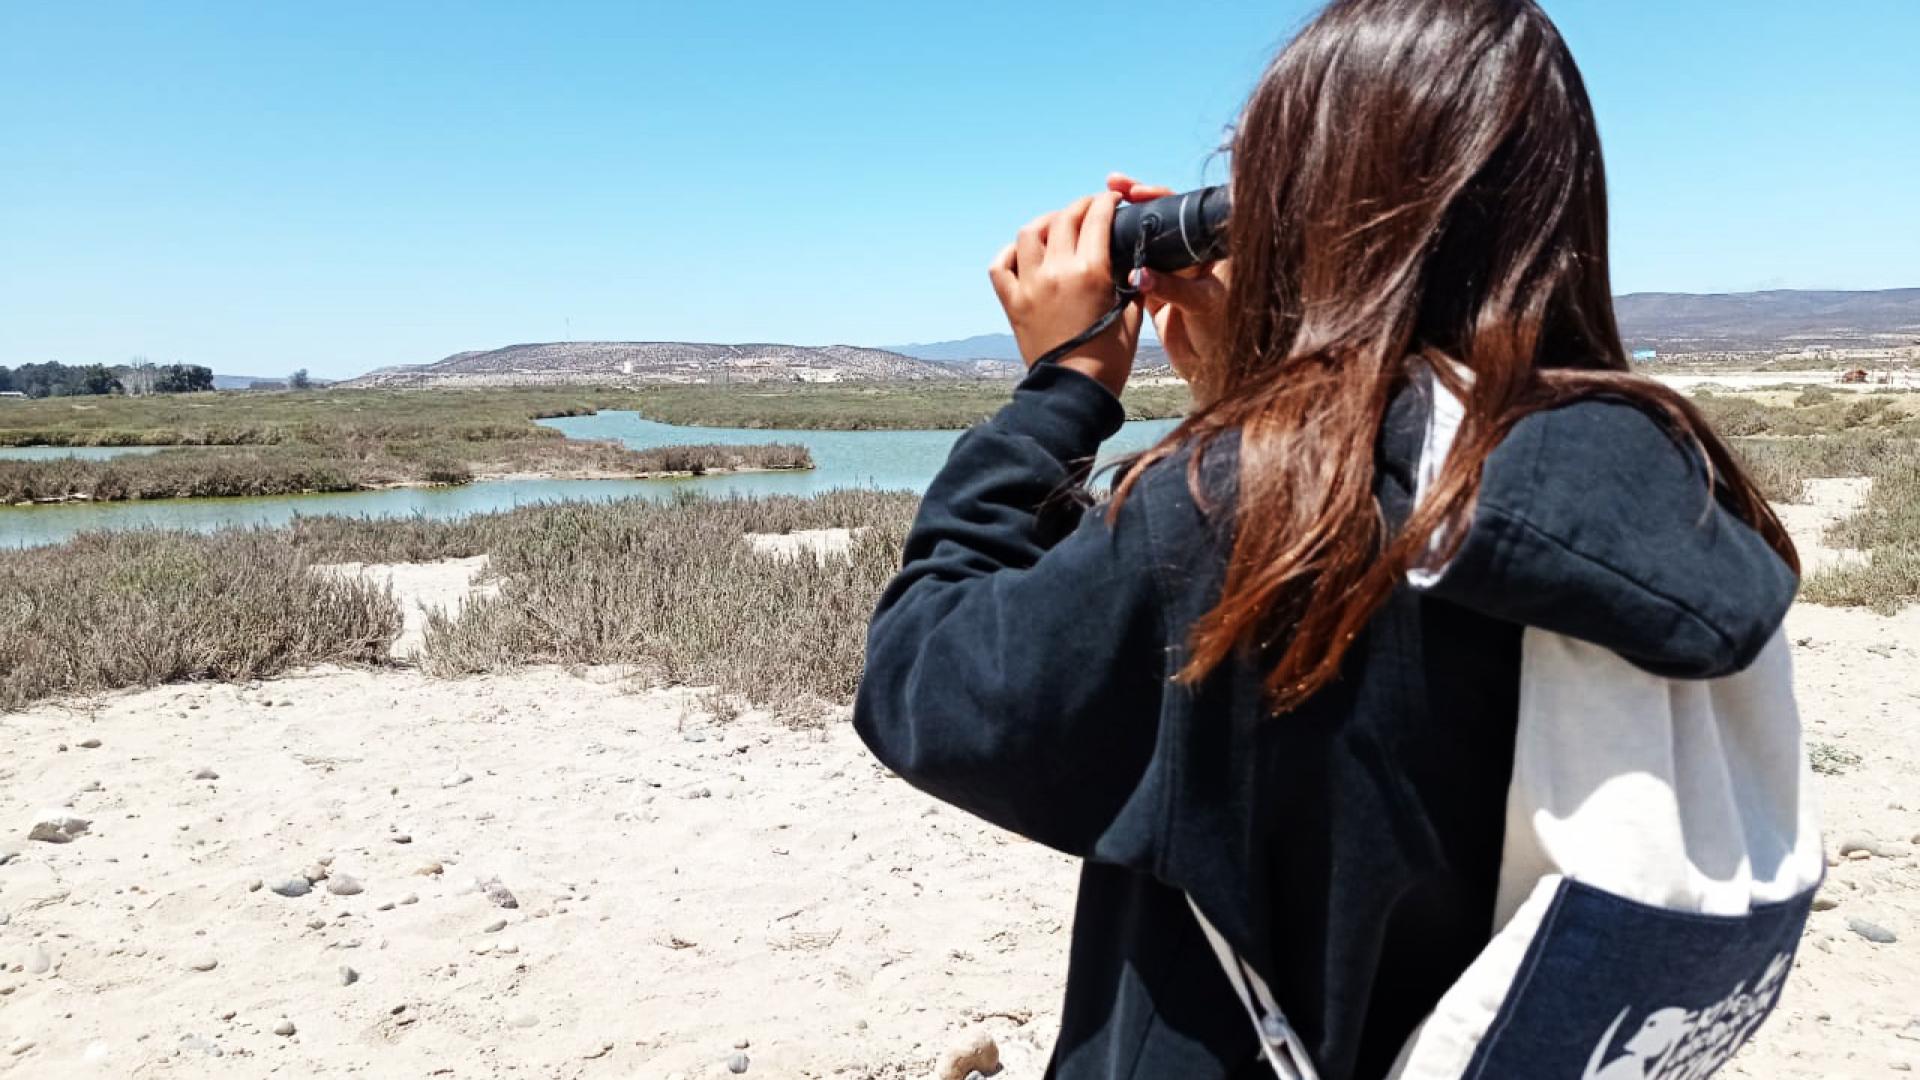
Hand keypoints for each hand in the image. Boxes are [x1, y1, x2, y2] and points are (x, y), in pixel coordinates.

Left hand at [989, 192, 1141, 396]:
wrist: (1074, 391)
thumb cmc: (1109, 359)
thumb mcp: (1131, 314)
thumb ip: (1130, 281)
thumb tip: (1130, 260)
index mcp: (1090, 272)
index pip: (1096, 218)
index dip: (1106, 202)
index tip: (1112, 200)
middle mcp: (1057, 272)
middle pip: (1064, 218)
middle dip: (1080, 206)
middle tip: (1089, 209)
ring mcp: (1030, 285)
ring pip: (1029, 233)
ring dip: (1045, 222)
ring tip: (1056, 225)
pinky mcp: (1012, 303)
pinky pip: (1000, 266)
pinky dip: (1010, 253)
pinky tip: (1023, 253)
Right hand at [1107, 173, 1229, 384]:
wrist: (1212, 369)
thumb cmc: (1223, 335)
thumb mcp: (1203, 305)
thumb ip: (1173, 289)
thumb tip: (1139, 274)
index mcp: (1209, 250)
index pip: (1183, 214)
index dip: (1159, 198)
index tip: (1135, 192)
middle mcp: (1190, 255)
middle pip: (1160, 220)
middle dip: (1136, 201)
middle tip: (1112, 183)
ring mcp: (1171, 271)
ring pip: (1144, 240)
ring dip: (1122, 225)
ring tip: (1097, 206)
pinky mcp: (1155, 290)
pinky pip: (1132, 265)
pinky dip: (1116, 254)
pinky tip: (1095, 243)